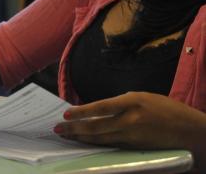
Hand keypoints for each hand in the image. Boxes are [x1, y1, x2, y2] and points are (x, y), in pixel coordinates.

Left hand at [54, 92, 205, 152]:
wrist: (190, 132)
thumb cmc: (167, 110)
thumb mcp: (144, 97)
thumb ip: (121, 103)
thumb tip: (98, 110)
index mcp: (133, 103)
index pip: (101, 107)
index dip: (82, 112)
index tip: (66, 113)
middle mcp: (130, 121)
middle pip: (96, 127)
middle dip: (74, 128)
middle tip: (57, 129)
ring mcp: (132, 137)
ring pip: (100, 139)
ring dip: (80, 138)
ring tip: (65, 135)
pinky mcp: (134, 149)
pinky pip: (110, 146)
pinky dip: (94, 143)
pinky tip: (84, 142)